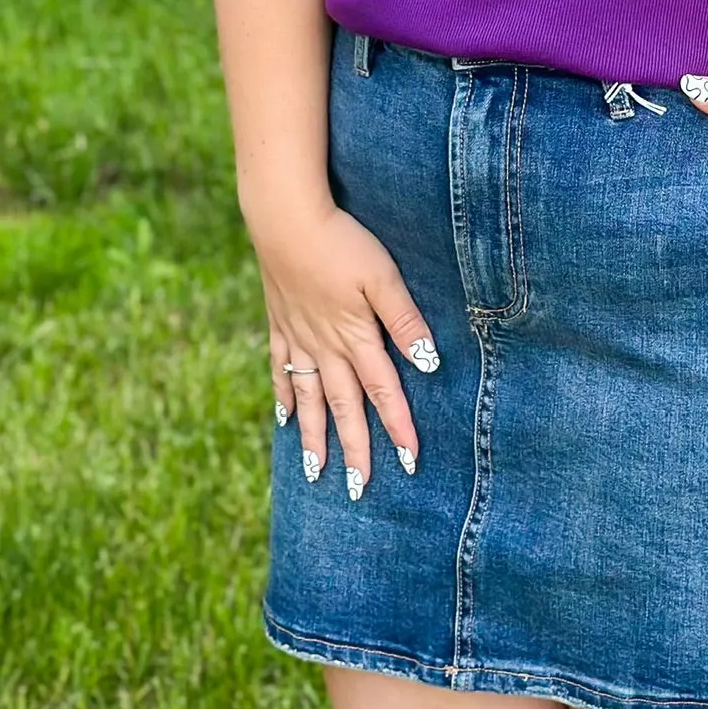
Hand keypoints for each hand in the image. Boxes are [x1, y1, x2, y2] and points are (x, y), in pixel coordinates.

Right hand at [253, 200, 439, 495]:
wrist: (286, 219)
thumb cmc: (343, 242)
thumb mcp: (383, 277)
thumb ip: (404, 320)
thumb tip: (427, 363)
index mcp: (356, 337)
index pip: (383, 392)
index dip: (397, 427)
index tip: (409, 462)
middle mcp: (326, 347)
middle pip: (344, 407)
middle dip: (354, 448)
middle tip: (358, 489)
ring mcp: (299, 338)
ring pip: (310, 398)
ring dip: (315, 436)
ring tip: (316, 472)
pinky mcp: (280, 324)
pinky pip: (281, 370)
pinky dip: (284, 396)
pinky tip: (285, 419)